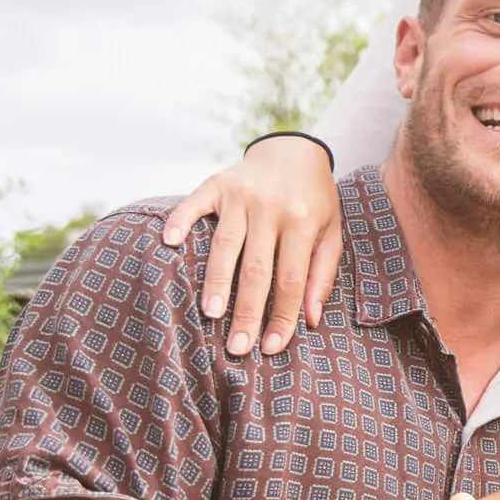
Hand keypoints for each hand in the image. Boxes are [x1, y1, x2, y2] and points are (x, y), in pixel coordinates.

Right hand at [161, 136, 342, 357]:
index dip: (280, 316)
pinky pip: (194, 203)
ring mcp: (242, 194)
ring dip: (217, 280)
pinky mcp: (217, 183)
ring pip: (225, 244)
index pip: (290, 280)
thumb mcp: (331, 234)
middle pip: (256, 269)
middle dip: (246, 311)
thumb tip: (310, 320)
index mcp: (303, 221)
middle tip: (236, 347)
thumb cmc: (315, 201)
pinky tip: (168, 243)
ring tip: (210, 313)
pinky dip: (180, 221)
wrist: (294, 151)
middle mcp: (271, 208)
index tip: (271, 348)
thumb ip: (321, 274)